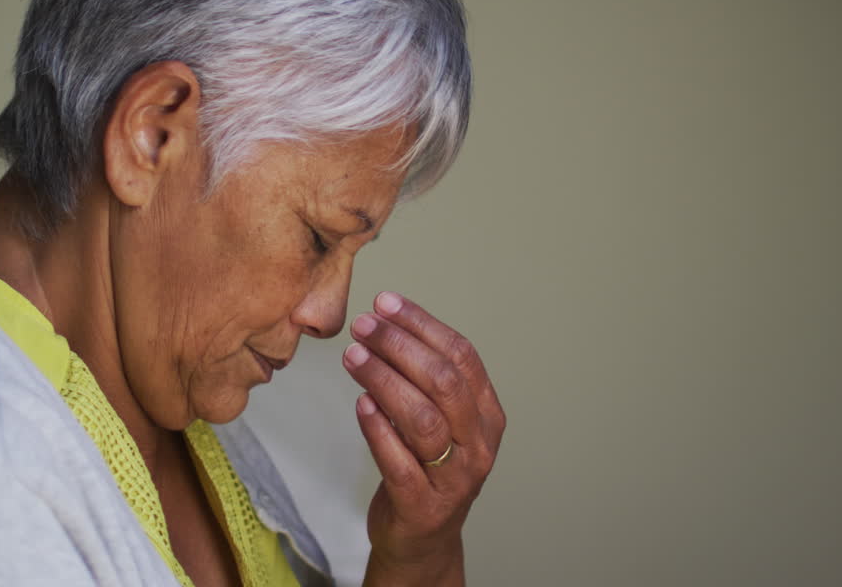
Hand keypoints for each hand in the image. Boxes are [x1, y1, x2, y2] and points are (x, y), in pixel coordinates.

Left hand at [342, 292, 505, 586]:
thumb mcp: (440, 420)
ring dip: (385, 381)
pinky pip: (400, 462)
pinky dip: (378, 429)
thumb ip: (425, 379)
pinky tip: (361, 405)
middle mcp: (479, 446)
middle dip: (401, 346)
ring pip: (423, 419)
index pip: (462, 356)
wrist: (423, 538)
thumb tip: (386, 322)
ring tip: (354, 358)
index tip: (386, 303)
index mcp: (487, 416)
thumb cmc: (426, 468)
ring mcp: (454, 478)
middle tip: (365, 327)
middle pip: (444, 382)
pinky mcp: (423, 505)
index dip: (422, 324)